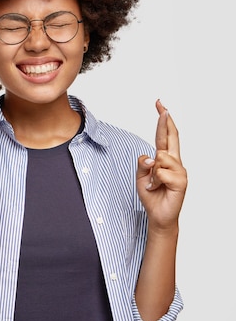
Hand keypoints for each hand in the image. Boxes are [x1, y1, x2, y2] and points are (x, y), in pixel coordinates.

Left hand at [136, 100, 186, 230]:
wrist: (158, 215)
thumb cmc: (151, 194)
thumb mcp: (140, 176)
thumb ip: (142, 164)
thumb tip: (151, 156)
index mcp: (164, 158)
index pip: (164, 136)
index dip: (162, 121)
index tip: (161, 105)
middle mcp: (174, 162)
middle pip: (171, 137)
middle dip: (165, 121)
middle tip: (163, 107)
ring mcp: (180, 171)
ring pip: (160, 157)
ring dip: (151, 172)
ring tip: (153, 183)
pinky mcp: (181, 181)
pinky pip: (160, 172)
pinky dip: (154, 180)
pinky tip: (158, 187)